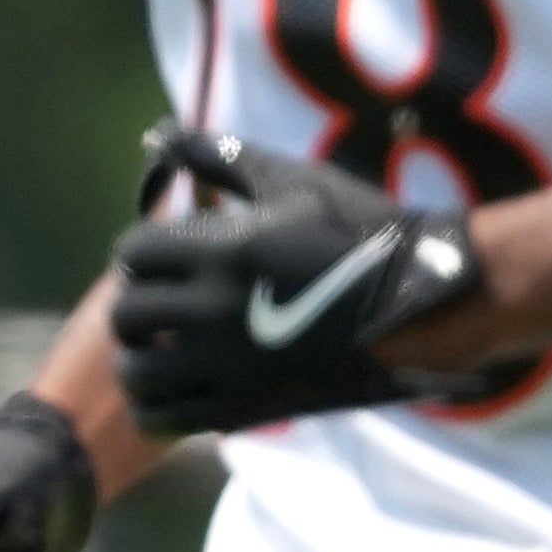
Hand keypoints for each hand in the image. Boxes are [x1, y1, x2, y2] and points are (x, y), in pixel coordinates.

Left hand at [107, 124, 527, 436]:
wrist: (425, 299)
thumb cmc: (358, 230)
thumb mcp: (292, 182)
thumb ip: (219, 157)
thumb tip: (161, 133)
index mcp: (223, 251)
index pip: (133, 254)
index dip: (143, 251)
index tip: (165, 256)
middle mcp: (217, 311)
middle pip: (126, 315)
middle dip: (137, 304)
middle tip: (161, 302)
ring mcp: (230, 365)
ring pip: (137, 374)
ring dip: (139, 359)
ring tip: (161, 348)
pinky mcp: (247, 408)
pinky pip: (167, 418)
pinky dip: (159, 402)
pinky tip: (179, 384)